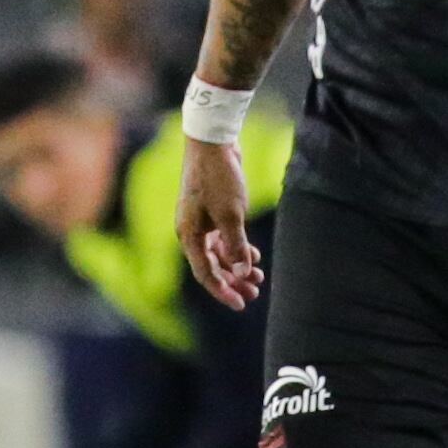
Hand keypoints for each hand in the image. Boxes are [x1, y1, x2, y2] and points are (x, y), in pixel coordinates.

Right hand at [177, 138, 262, 309]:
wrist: (212, 143)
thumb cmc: (218, 178)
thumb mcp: (232, 214)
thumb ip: (236, 245)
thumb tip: (242, 271)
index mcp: (189, 235)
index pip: (205, 273)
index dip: (223, 291)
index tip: (241, 304)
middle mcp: (191, 232)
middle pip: (212, 266)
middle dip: (233, 281)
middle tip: (254, 294)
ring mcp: (200, 221)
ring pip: (218, 253)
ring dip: (237, 266)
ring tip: (258, 278)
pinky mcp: (210, 211)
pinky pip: (222, 239)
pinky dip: (237, 249)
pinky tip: (254, 255)